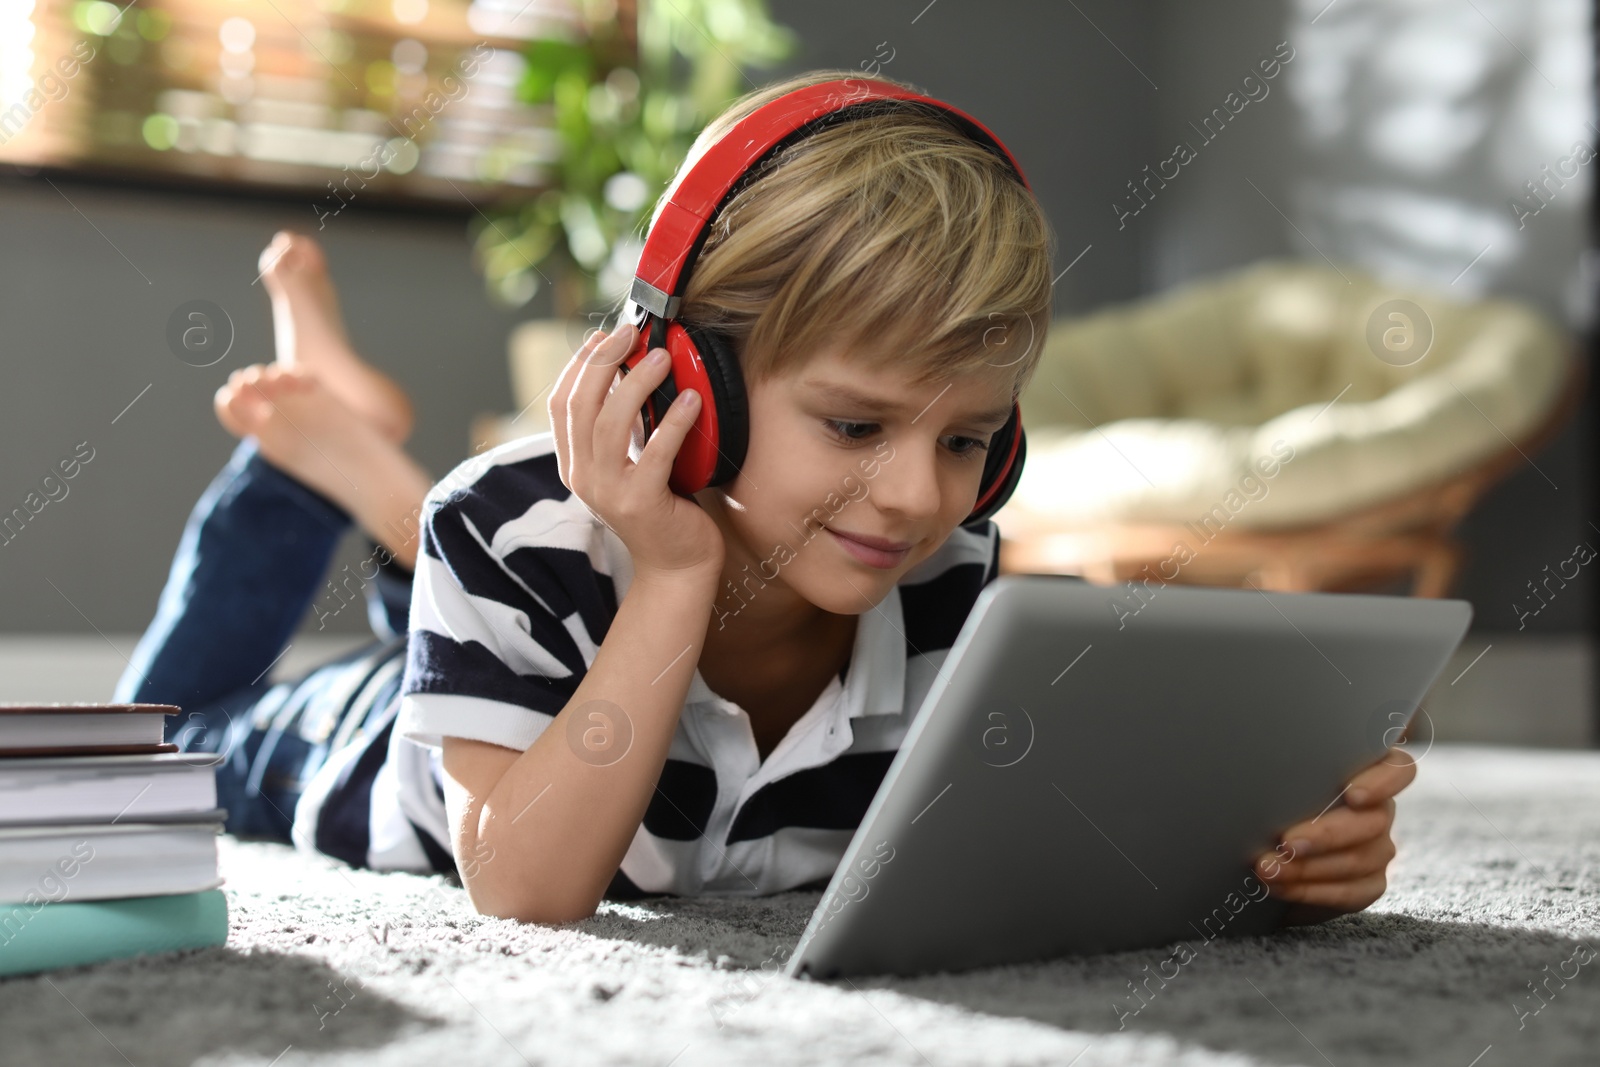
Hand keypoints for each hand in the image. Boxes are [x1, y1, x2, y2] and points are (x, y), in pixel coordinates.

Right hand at [548, 324, 725, 581]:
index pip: (561, 404)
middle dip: (604, 362)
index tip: (602, 336)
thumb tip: (632, 370)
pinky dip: (674, 422)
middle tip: (632, 334)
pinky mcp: (641, 504)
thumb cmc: (660, 507)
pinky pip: (655, 454)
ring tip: (662, 358)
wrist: (676, 565)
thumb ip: (622, 428)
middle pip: (582, 406)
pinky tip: (692, 400)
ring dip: (637, 384)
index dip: (578, 365)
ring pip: (611, 425)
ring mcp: (609, 492)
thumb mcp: (630, 463)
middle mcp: (583, 477)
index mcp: (574, 464)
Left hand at [1253, 746, 1416, 925]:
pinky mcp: (1370, 884)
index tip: (1353, 795)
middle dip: (1326, 834)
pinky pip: (1350, 892)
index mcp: (1365, 774)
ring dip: (1308, 867)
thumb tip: (1261, 769)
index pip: (1397, 770)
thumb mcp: (1281, 784)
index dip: (1383, 782)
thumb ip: (1290, 774)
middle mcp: (1378, 811)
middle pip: (1372, 821)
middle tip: (1287, 842)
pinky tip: (1280, 886)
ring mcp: (1378, 849)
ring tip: (1268, 868)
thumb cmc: (1273, 805)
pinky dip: (1310, 890)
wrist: (1270, 855)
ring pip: (1359, 859)